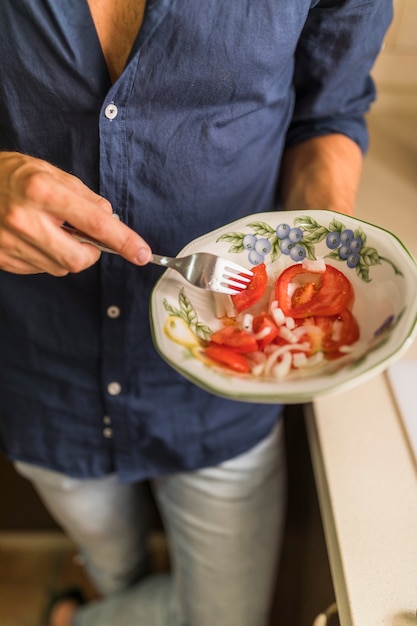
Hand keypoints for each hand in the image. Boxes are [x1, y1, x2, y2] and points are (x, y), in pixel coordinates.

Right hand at [0, 152, 151, 274]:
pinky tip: (35, 238)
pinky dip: (47, 258)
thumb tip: (109, 219)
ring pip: (60, 268)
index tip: (141, 253)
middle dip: (90, 253)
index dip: (123, 240)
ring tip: (51, 231)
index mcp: (42, 190)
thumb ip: (83, 196)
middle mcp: (25, 219)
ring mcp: (10, 242)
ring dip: (67, 254)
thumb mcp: (49, 171)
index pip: (95, 222)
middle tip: (83, 237)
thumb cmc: (10, 174)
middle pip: (78, 259)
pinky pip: (40, 269)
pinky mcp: (2, 258)